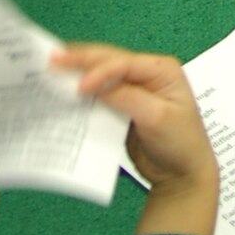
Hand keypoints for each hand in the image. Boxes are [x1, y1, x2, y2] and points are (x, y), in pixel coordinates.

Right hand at [54, 45, 218, 234]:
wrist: (182, 174)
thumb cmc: (179, 142)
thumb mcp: (156, 118)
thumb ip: (127, 98)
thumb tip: (95, 85)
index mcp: (161, 69)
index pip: (124, 63)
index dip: (99, 72)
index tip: (79, 88)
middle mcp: (146, 74)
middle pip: (110, 61)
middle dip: (81, 60)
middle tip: (51, 59)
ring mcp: (134, 90)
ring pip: (102, 75)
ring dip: (79, 72)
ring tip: (51, 69)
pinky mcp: (123, 108)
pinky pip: (100, 95)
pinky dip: (83, 93)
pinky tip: (65, 92)